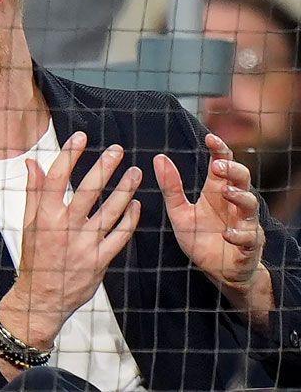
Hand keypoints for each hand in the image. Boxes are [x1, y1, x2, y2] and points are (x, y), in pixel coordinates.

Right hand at [0, 131, 141, 347]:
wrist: (42, 298)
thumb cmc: (35, 258)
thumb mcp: (28, 223)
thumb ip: (33, 192)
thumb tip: (32, 163)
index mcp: (45, 216)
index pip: (57, 178)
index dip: (70, 155)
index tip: (81, 137)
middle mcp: (65, 228)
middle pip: (88, 191)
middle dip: (105, 167)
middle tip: (118, 150)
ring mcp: (84, 245)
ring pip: (110, 211)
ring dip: (125, 190)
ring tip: (135, 173)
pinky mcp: (99, 260)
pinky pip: (119, 236)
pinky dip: (130, 219)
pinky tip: (137, 205)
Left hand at [153, 134, 264, 290]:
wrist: (217, 271)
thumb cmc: (201, 238)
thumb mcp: (180, 213)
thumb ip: (171, 188)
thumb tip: (158, 158)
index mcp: (217, 192)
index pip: (223, 165)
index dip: (220, 150)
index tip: (210, 137)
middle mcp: (234, 204)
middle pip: (243, 179)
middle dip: (233, 170)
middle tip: (219, 166)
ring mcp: (244, 224)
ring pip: (251, 205)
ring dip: (240, 196)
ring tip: (226, 191)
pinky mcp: (248, 246)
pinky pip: (249, 238)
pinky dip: (240, 234)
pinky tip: (228, 234)